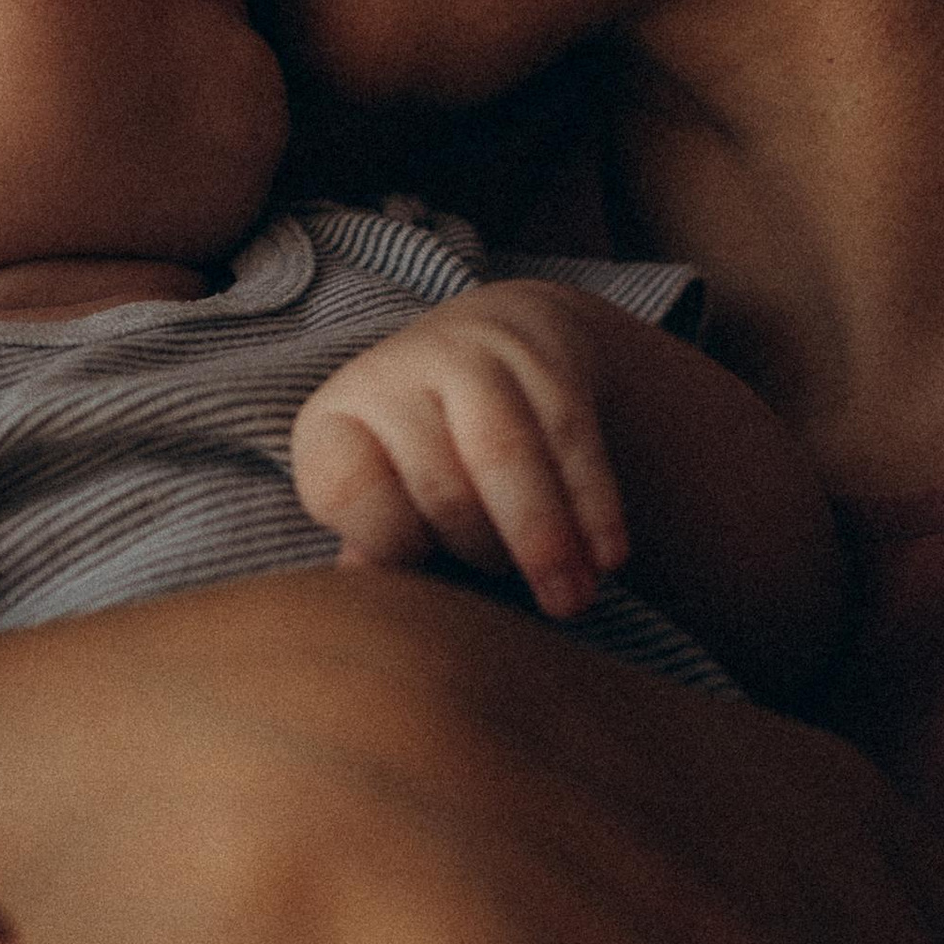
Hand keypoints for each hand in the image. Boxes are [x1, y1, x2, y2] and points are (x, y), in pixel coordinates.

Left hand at [291, 280, 628, 617]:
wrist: (491, 342)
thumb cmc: (427, 457)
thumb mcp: (386, 496)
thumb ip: (379, 548)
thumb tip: (367, 593)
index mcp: (335, 423)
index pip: (350, 492)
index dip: (391, 543)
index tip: (430, 571)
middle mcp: (392, 377)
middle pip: (440, 485)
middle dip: (485, 552)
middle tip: (519, 601)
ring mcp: (469, 357)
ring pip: (506, 457)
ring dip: (545, 541)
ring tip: (572, 602)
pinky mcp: (540, 355)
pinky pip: (570, 439)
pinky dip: (592, 507)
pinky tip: (607, 557)